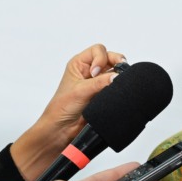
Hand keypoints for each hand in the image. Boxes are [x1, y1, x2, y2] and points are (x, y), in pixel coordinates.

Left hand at [11, 44, 126, 180]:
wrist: (63, 129)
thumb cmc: (61, 109)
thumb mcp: (80, 91)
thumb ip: (100, 82)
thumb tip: (118, 76)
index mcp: (79, 64)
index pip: (98, 50)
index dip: (101, 58)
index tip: (96, 73)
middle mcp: (90, 71)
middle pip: (111, 58)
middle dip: (116, 64)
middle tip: (116, 74)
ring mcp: (100, 83)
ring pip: (117, 72)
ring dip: (118, 77)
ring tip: (115, 85)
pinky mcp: (106, 94)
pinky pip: (118, 87)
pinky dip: (120, 88)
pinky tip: (117, 92)